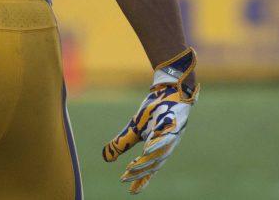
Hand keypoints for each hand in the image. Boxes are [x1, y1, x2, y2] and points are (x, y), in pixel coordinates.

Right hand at [102, 47, 197, 193]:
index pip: (150, 168)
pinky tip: (146, 148)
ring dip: (145, 161)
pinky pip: (165, 135)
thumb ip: (121, 143)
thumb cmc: (154, 111)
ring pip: (159, 153)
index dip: (141, 180)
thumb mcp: (134, 129)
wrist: (169, 90)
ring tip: (132, 168)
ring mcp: (171, 134)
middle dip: (139, 172)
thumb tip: (105, 158)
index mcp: (159, 148)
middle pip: (154, 164)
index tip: (131, 191)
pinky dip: (155, 144)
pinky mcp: (173, 122)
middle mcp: (167, 144)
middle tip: (125, 178)